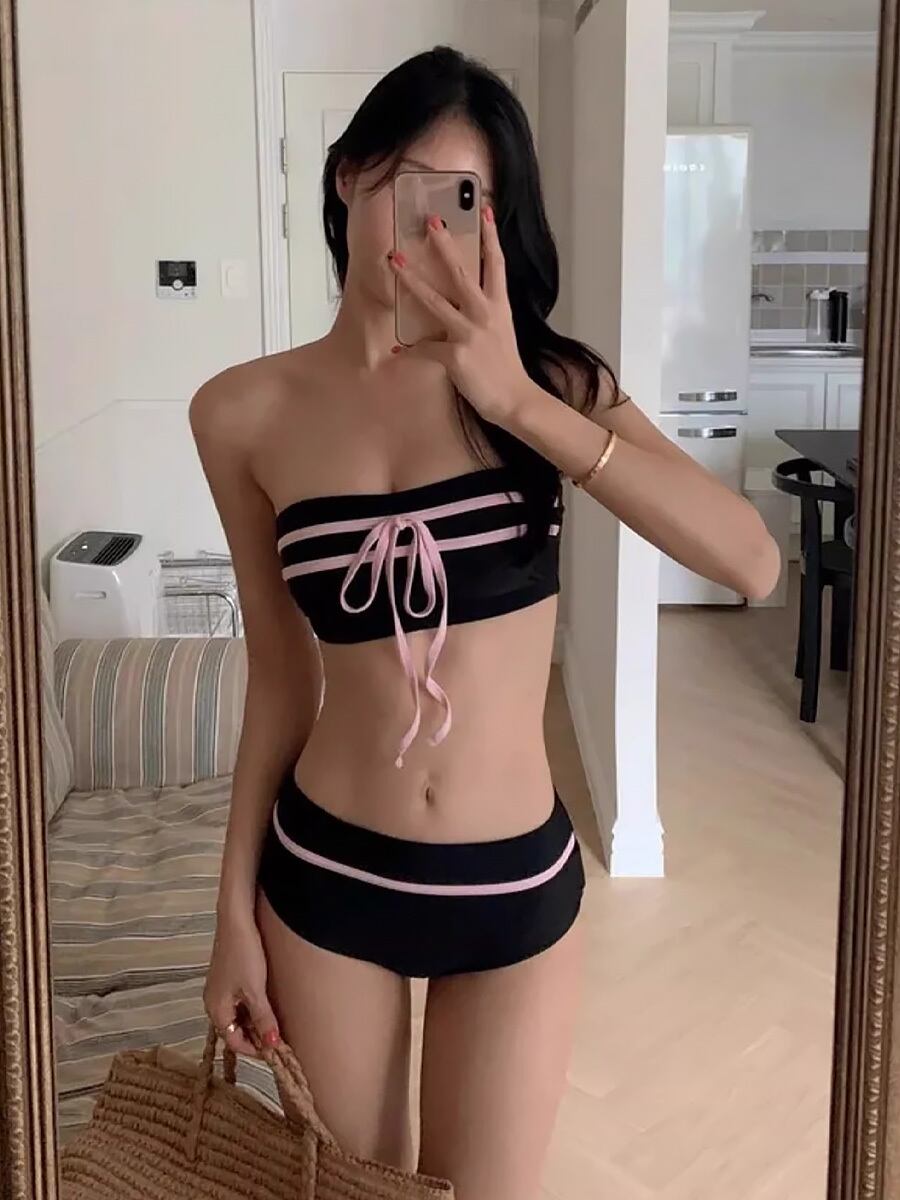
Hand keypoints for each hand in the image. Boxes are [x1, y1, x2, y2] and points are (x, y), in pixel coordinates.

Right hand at [204, 906, 280, 1058]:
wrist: (237, 919)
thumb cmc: (245, 954)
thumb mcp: (255, 990)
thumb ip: (263, 1018)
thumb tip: (272, 1045)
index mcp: (216, 1009)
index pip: (233, 1042)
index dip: (255, 1050)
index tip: (276, 1051)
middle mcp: (213, 1002)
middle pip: (234, 1030)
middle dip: (255, 1036)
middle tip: (278, 1038)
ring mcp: (219, 988)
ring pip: (237, 1015)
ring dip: (254, 1022)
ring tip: (275, 1022)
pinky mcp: (226, 976)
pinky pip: (238, 1002)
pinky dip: (251, 1008)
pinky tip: (265, 1004)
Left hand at [388, 206, 531, 427]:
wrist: (514, 398)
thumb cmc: (506, 369)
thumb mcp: (502, 334)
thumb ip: (486, 316)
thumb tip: (467, 307)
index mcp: (499, 307)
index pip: (496, 264)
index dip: (490, 236)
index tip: (483, 210)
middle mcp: (485, 314)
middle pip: (462, 272)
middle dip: (444, 245)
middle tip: (431, 222)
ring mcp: (469, 333)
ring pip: (435, 301)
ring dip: (412, 280)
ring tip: (396, 262)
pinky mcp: (455, 354)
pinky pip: (424, 348)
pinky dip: (408, 352)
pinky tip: (394, 353)